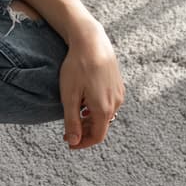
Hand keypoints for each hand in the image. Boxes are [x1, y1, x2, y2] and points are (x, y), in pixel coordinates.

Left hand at [59, 20, 124, 149]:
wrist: (91, 42)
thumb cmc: (77, 68)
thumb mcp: (69, 97)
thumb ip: (72, 122)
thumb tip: (74, 142)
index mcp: (103, 108)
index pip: (96, 137)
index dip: (82, 143)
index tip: (68, 143)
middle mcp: (116, 102)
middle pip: (101, 127)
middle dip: (84, 133)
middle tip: (67, 132)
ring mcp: (119, 92)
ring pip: (105, 116)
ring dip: (90, 121)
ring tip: (75, 116)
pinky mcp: (118, 84)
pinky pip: (109, 104)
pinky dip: (96, 110)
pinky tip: (85, 104)